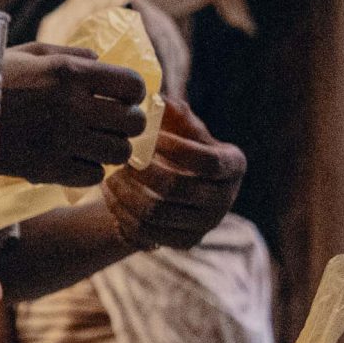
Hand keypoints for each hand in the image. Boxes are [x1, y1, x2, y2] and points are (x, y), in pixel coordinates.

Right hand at [0, 43, 148, 185]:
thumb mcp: (26, 54)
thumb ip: (68, 53)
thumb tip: (101, 59)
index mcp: (69, 72)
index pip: (133, 85)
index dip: (134, 92)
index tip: (123, 96)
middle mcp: (72, 107)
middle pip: (133, 123)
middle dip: (127, 122)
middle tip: (111, 123)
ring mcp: (61, 141)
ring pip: (119, 154)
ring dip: (110, 148)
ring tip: (93, 143)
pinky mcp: (47, 169)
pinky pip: (93, 177)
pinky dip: (89, 170)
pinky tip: (73, 159)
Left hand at [102, 98, 245, 250]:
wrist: (174, 184)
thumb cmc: (176, 145)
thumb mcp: (179, 126)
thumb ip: (172, 113)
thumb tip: (157, 100)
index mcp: (233, 164)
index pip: (205, 160)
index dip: (172, 148)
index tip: (144, 137)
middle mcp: (226, 198)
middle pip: (177, 188)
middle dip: (141, 171)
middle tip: (120, 157)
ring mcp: (207, 224)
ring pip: (156, 213)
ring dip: (126, 193)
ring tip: (110, 177)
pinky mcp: (186, 242)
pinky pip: (147, 233)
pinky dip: (123, 214)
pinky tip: (111, 196)